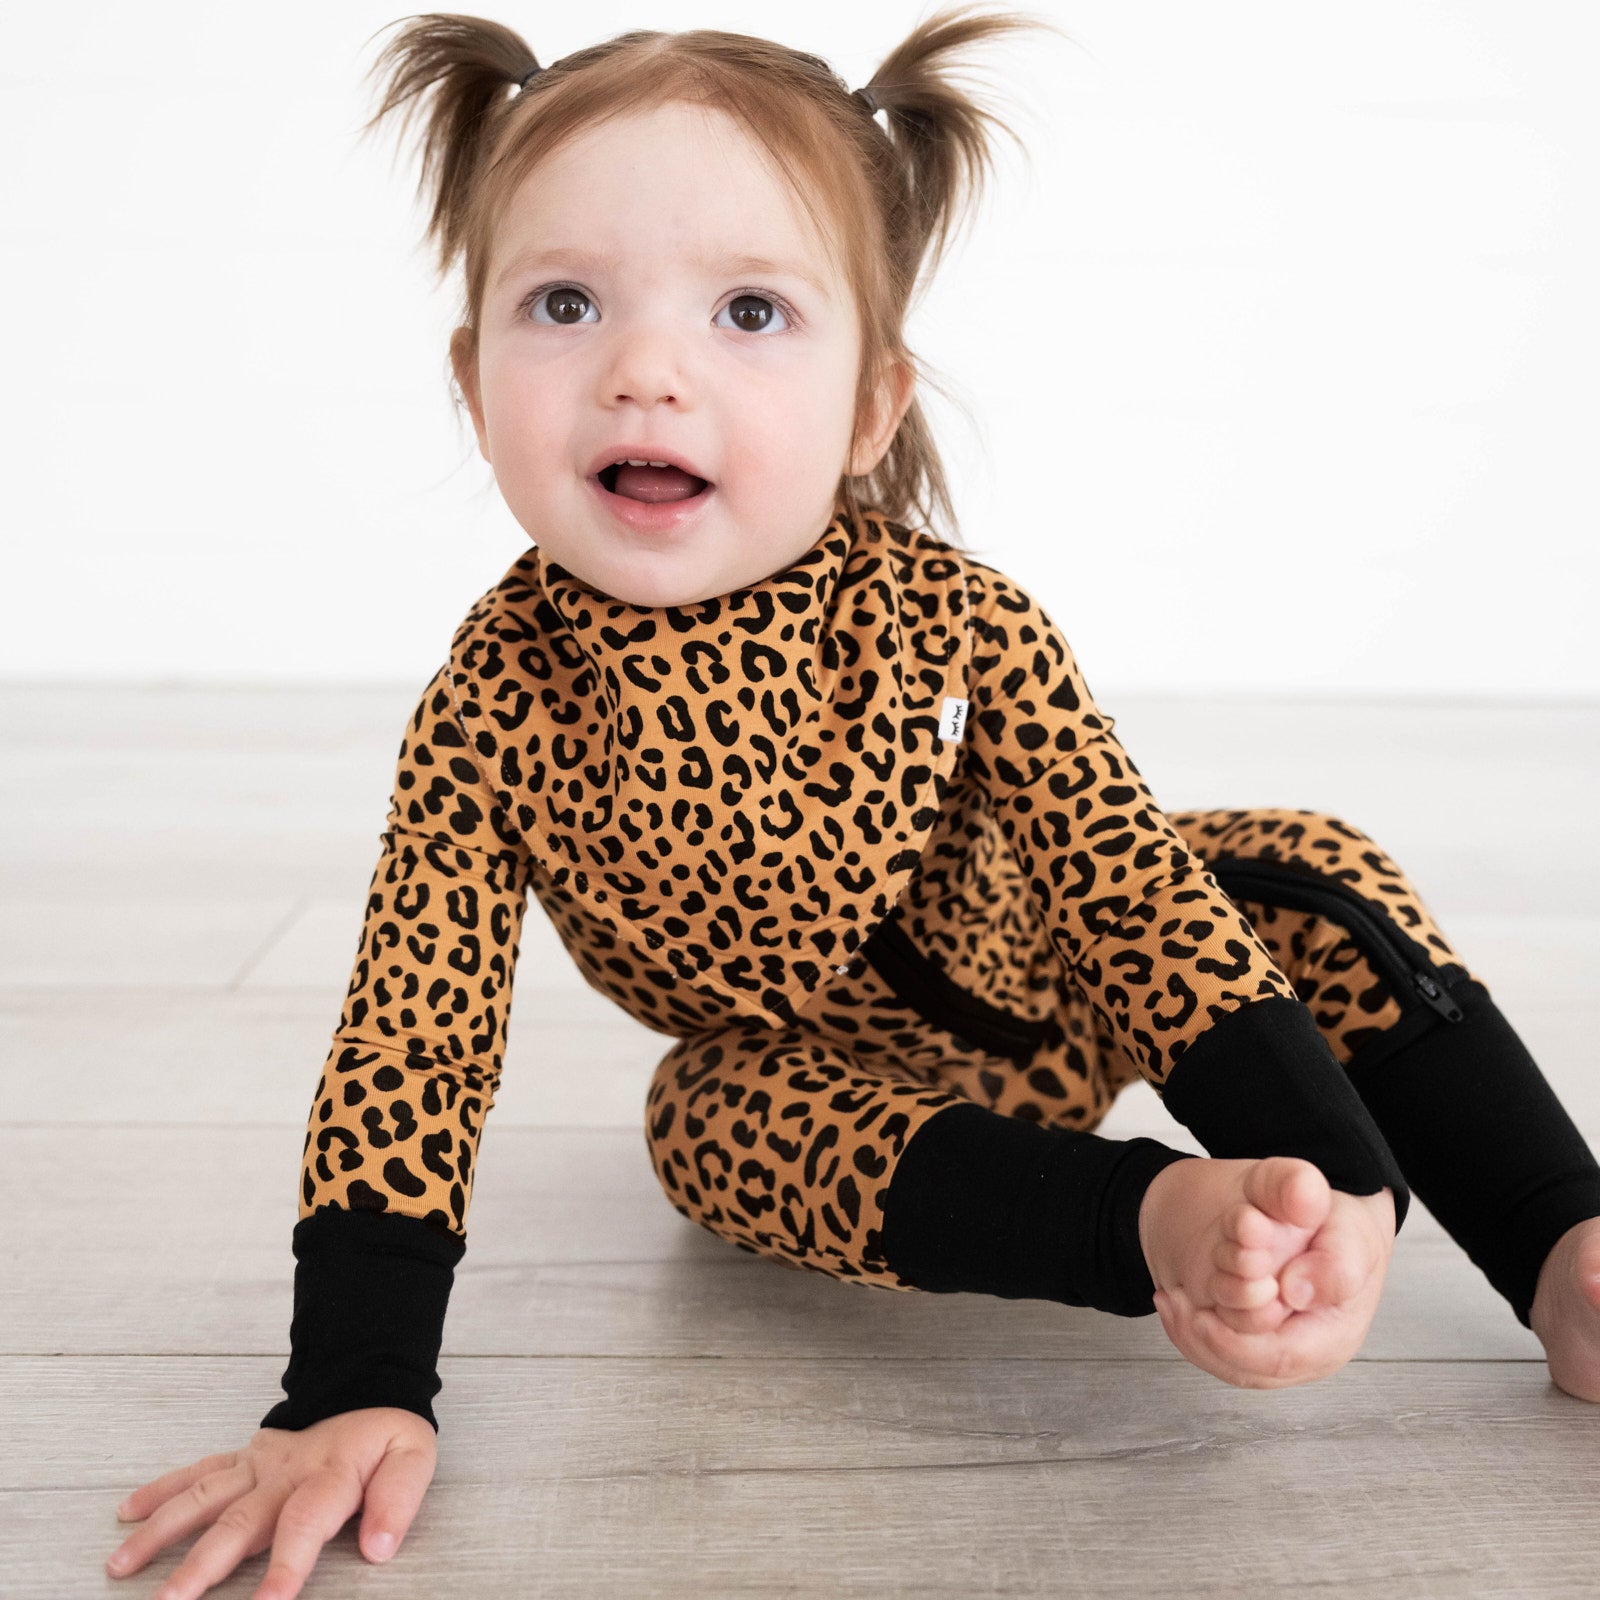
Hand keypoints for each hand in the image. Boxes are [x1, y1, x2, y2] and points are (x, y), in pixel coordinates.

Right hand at [105, 1408, 436, 1599]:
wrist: (368, 1387)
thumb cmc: (387, 1436)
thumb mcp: (413, 1458)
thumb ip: (398, 1501)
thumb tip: (380, 1547)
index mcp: (328, 1476)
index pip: (305, 1524)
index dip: (288, 1567)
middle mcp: (284, 1471)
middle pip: (239, 1522)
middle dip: (202, 1566)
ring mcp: (258, 1464)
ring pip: (203, 1498)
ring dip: (162, 1532)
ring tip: (122, 1566)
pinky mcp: (243, 1457)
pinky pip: (198, 1472)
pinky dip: (160, 1491)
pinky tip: (127, 1513)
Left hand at [1156, 1183, 1395, 1388]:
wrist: (1335, 1230)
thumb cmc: (1343, 1232)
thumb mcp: (1351, 1232)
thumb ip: (1332, 1262)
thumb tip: (1294, 1292)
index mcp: (1333, 1337)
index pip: (1278, 1358)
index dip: (1233, 1342)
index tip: (1200, 1316)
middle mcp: (1308, 1357)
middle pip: (1248, 1370)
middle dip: (1203, 1340)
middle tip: (1172, 1300)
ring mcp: (1285, 1354)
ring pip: (1231, 1367)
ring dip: (1193, 1337)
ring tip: (1170, 1299)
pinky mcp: (1264, 1344)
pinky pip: (1225, 1355)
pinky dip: (1195, 1333)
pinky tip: (1175, 1302)